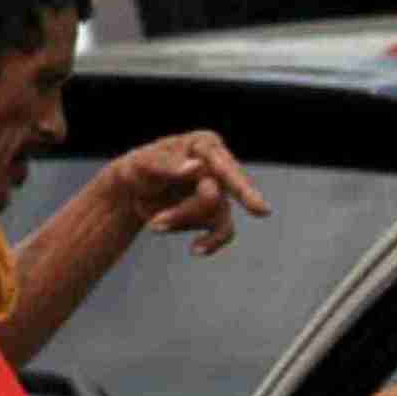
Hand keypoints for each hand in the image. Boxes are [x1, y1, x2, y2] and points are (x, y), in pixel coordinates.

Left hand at [107, 130, 270, 255]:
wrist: (133, 193)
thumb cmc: (140, 169)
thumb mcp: (144, 164)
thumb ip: (167, 164)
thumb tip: (196, 167)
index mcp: (204, 145)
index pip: (223, 164)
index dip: (237, 180)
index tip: (245, 195)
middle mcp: (217, 167)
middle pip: (220, 191)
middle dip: (227, 201)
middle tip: (263, 210)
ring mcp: (219, 192)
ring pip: (216, 215)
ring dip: (182, 221)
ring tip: (154, 225)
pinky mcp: (215, 215)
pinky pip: (222, 232)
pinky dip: (209, 243)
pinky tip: (196, 250)